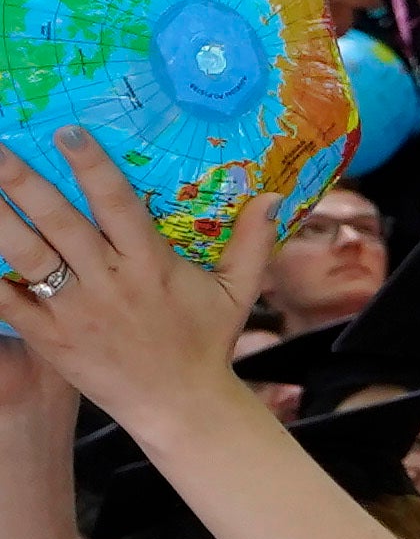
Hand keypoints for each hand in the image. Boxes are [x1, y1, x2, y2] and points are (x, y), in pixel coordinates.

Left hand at [0, 136, 274, 437]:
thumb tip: (273, 196)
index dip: (91, 166)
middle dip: (22, 182)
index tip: (67, 132)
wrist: (178, 407)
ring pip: (25, 258)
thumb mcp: (238, 291)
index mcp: (150, 265)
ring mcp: (73, 311)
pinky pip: (8, 303)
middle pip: (59, 223)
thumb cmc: (206, 343)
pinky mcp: (48, 337)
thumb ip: (252, 241)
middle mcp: (108, 282)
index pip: (117, 204)